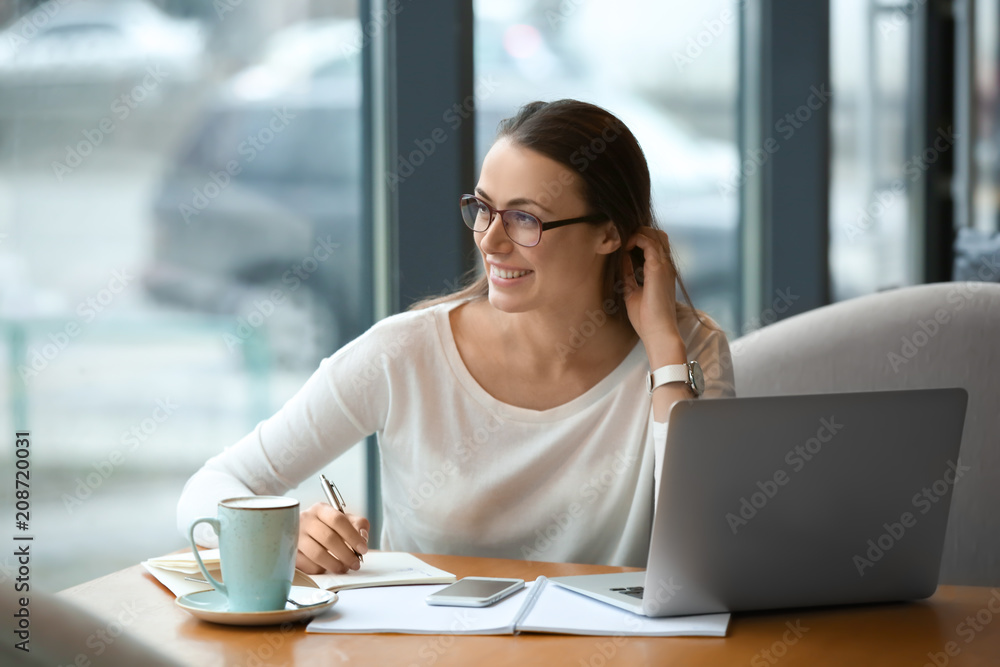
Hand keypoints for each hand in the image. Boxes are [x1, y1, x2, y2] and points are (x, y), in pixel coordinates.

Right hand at [296, 503, 369, 573]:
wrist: (303, 533)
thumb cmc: (327, 527)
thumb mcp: (344, 520)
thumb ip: (358, 524)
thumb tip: (363, 536)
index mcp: (320, 509)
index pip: (337, 520)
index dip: (352, 536)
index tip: (363, 549)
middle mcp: (306, 520)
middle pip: (328, 538)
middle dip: (346, 554)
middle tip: (355, 563)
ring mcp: (295, 536)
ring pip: (317, 554)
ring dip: (335, 564)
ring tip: (344, 568)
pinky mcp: (291, 552)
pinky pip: (308, 565)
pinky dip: (321, 569)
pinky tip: (327, 567)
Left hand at [623, 227, 681, 342]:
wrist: (658, 332)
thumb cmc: (646, 318)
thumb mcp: (632, 291)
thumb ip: (628, 275)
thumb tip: (621, 259)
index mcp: (662, 272)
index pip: (655, 245)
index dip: (639, 239)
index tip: (623, 245)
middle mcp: (666, 266)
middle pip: (658, 235)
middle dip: (640, 232)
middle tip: (623, 240)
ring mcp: (664, 266)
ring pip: (655, 234)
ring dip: (638, 233)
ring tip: (623, 242)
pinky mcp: (659, 268)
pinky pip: (649, 242)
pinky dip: (636, 239)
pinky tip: (625, 247)